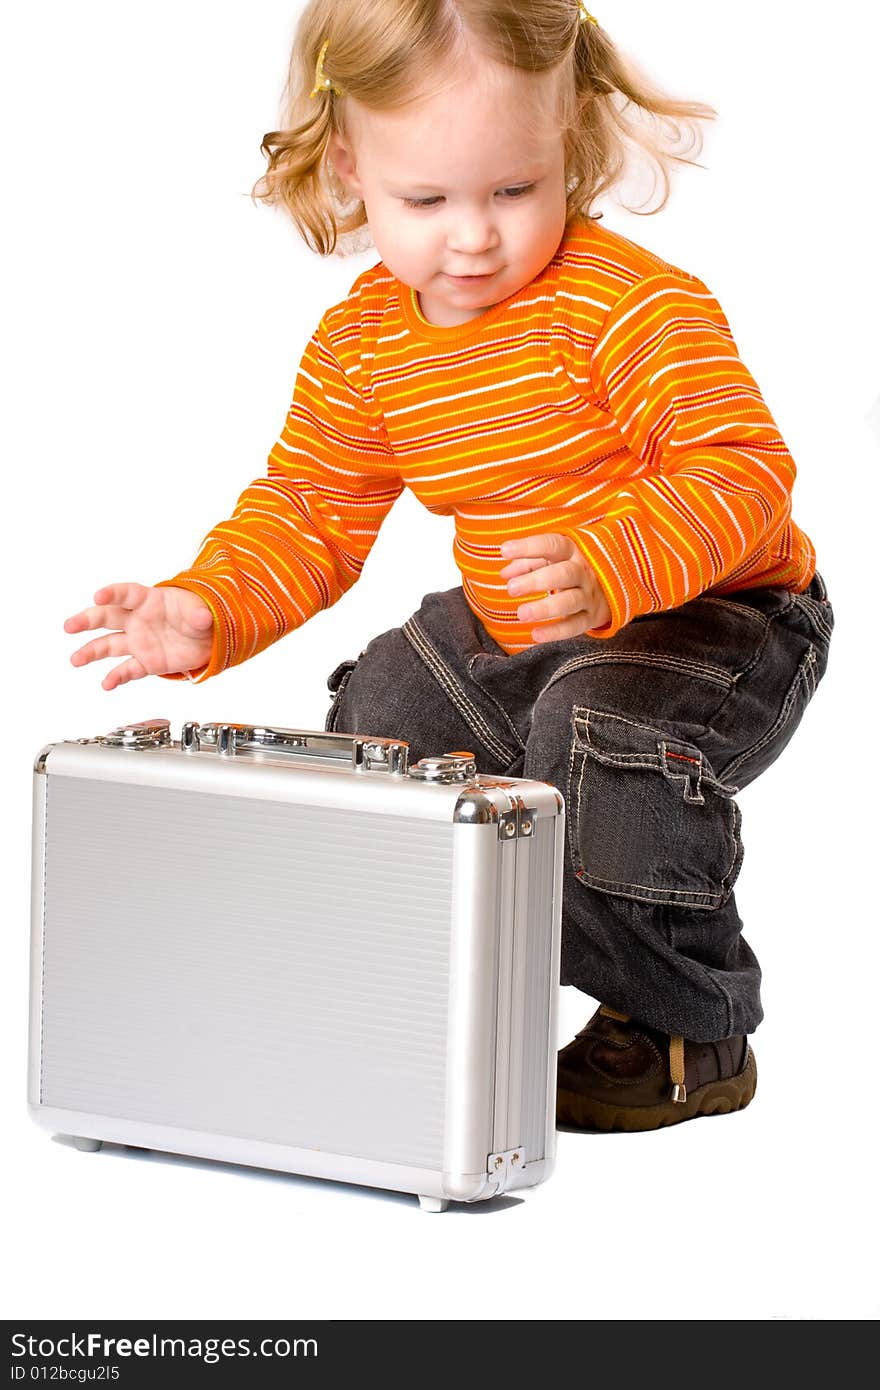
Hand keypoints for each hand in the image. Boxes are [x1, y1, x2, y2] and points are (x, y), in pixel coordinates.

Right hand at [63, 584, 214, 688]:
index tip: (98, 596)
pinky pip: (127, 670)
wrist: (208, 639)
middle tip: (70, 626)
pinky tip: (106, 684)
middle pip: (107, 618)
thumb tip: (203, 618)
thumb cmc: (198, 616)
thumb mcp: (202, 611)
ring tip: (76, 660)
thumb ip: (199, 614)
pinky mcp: (145, 662)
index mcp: (149, 601)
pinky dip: (117, 677)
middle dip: (87, 620)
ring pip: (109, 646)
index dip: (113, 593)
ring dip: (91, 652)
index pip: (127, 594)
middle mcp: (137, 620)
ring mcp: (139, 642)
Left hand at [499, 533, 610, 641]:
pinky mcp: (593, 617)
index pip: (552, 545)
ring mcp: (590, 595)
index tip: (504, 550)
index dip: (529, 547)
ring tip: (521, 614)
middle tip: (511, 588)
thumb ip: (529, 563)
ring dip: (545, 608)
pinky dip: (556, 632)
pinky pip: (575, 626)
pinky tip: (536, 634)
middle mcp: (584, 572)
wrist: (616, 582)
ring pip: (570, 601)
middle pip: (563, 574)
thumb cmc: (573, 566)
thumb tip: (505, 574)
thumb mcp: (555, 558)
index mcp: (573, 551)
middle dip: (536, 581)